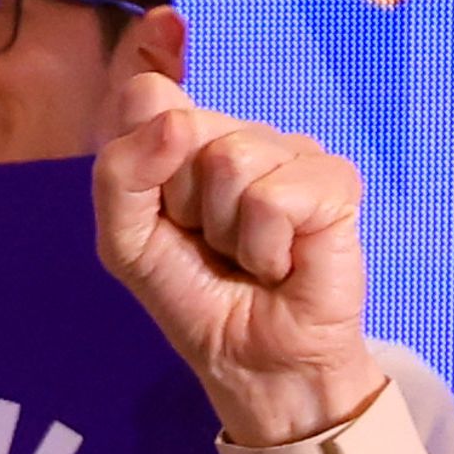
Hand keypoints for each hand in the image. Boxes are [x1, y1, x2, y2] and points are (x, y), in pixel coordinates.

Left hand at [93, 72, 384, 445]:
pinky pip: (274, 197)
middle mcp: (240, 132)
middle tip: (209, 243)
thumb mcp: (126, 241)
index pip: (147, 93)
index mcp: (187, 135)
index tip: (163, 197)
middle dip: (181, 204)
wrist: (255, 360)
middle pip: (185, 127)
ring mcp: (291, 151)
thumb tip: (176, 122)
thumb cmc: (194, 296)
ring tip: (245, 255)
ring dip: (226, 230)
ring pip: (230, 159)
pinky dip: (265, 247)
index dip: (143, 148)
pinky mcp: (334, 181)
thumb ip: (120, 176)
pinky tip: (281, 262)